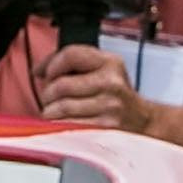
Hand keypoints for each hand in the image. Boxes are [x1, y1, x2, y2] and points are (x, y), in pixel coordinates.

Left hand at [36, 43, 154, 133]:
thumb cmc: (117, 96)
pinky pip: (68, 125)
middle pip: (61, 84)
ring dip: (50, 112)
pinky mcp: (104, 128)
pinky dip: (58, 125)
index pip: (70, 54)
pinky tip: (62, 123)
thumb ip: (74, 63)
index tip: (44, 74)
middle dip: (47, 93)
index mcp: (109, 62)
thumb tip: (39, 70)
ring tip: (55, 112)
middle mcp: (111, 82)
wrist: (142, 121)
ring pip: (62, 107)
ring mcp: (109, 106)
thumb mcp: (103, 70)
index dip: (50, 64)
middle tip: (49, 98)